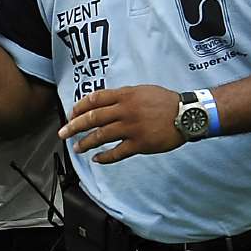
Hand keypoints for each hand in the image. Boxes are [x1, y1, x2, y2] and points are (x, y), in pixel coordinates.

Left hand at [60, 86, 184, 163]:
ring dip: (85, 143)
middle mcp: (125, 110)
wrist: (187, 114)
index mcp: (124, 95)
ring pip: (101, 136)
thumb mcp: (142, 91)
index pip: (94, 99)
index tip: (71, 114)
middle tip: (62, 133)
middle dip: (74, 126)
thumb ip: (122, 96)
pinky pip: (117, 152)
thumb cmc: (165, 102)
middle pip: (92, 118)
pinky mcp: (140, 144)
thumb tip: (103, 102)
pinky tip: (97, 159)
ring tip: (77, 148)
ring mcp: (131, 128)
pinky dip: (105, 157)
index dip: (79, 107)